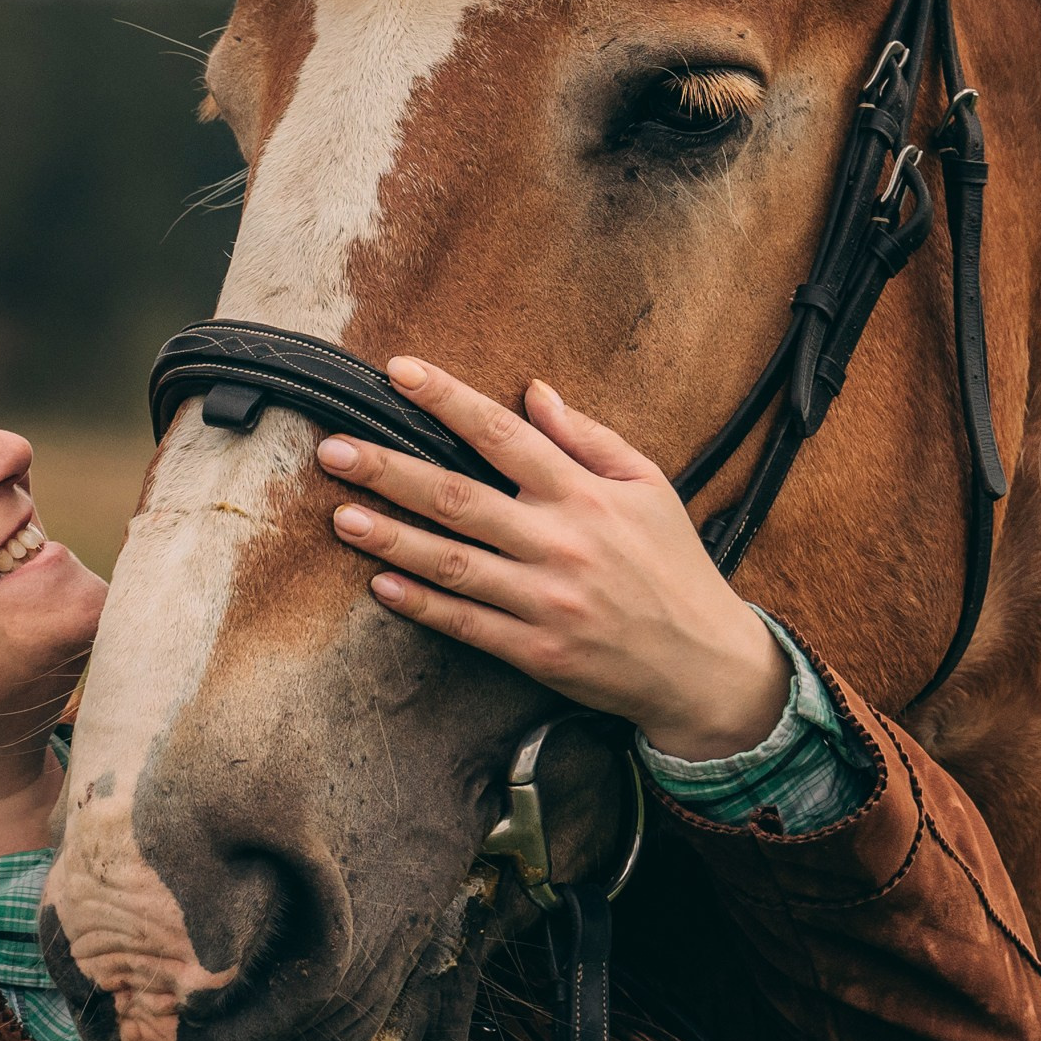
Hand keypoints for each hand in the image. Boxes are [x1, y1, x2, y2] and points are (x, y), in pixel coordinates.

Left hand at [316, 356, 789, 761]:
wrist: (705, 666)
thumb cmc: (674, 569)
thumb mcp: (650, 487)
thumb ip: (589, 438)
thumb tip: (535, 392)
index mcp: (586, 494)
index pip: (504, 435)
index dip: (447, 400)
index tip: (400, 374)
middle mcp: (560, 542)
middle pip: (459, 497)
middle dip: (390, 470)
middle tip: (335, 451)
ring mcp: (545, 600)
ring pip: (453, 562)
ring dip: (391, 537)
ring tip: (340, 516)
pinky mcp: (536, 651)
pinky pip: (466, 624)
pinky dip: (422, 604)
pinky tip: (382, 584)